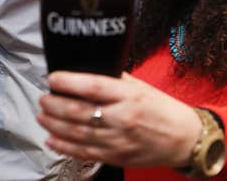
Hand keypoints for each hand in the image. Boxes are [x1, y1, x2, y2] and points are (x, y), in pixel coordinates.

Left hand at [37, 71, 201, 167]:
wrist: (185, 139)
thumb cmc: (162, 109)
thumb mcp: (141, 87)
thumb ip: (115, 79)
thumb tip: (88, 69)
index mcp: (129, 96)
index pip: (93, 87)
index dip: (69, 82)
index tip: (52, 78)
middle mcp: (122, 118)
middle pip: (80, 112)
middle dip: (55, 105)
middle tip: (42, 98)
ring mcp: (118, 141)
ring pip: (78, 134)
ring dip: (54, 125)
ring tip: (42, 116)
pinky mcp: (116, 157)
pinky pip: (85, 153)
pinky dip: (64, 147)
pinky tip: (51, 139)